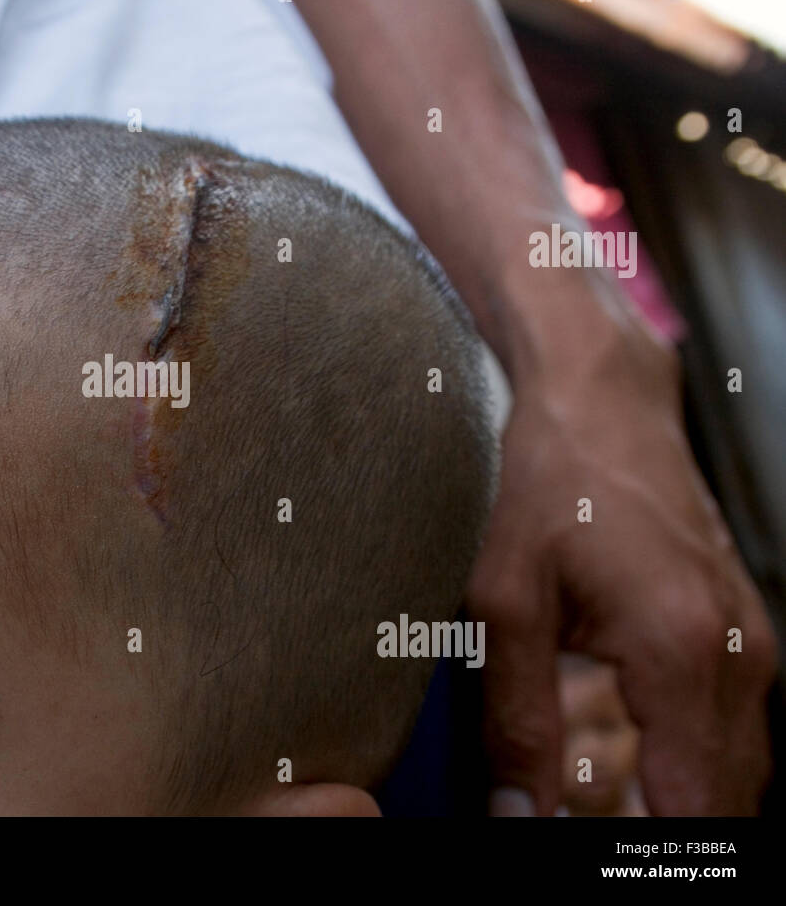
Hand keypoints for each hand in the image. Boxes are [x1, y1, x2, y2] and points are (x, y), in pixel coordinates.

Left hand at [469, 316, 776, 814]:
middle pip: (729, 803)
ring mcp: (754, 641)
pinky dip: (696, 764)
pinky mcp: (745, 630)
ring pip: (741, 772)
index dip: (652, 856)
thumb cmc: (549, 486)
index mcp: (682, 653)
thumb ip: (516, 720)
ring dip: (684, 807)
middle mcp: (740, 655)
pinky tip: (638, 765)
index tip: (600, 855)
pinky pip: (737, 729)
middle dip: (668, 837)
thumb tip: (520, 817)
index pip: (693, 811)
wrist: (602, 403)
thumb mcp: (505, 602)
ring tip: (613, 815)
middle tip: (598, 835)